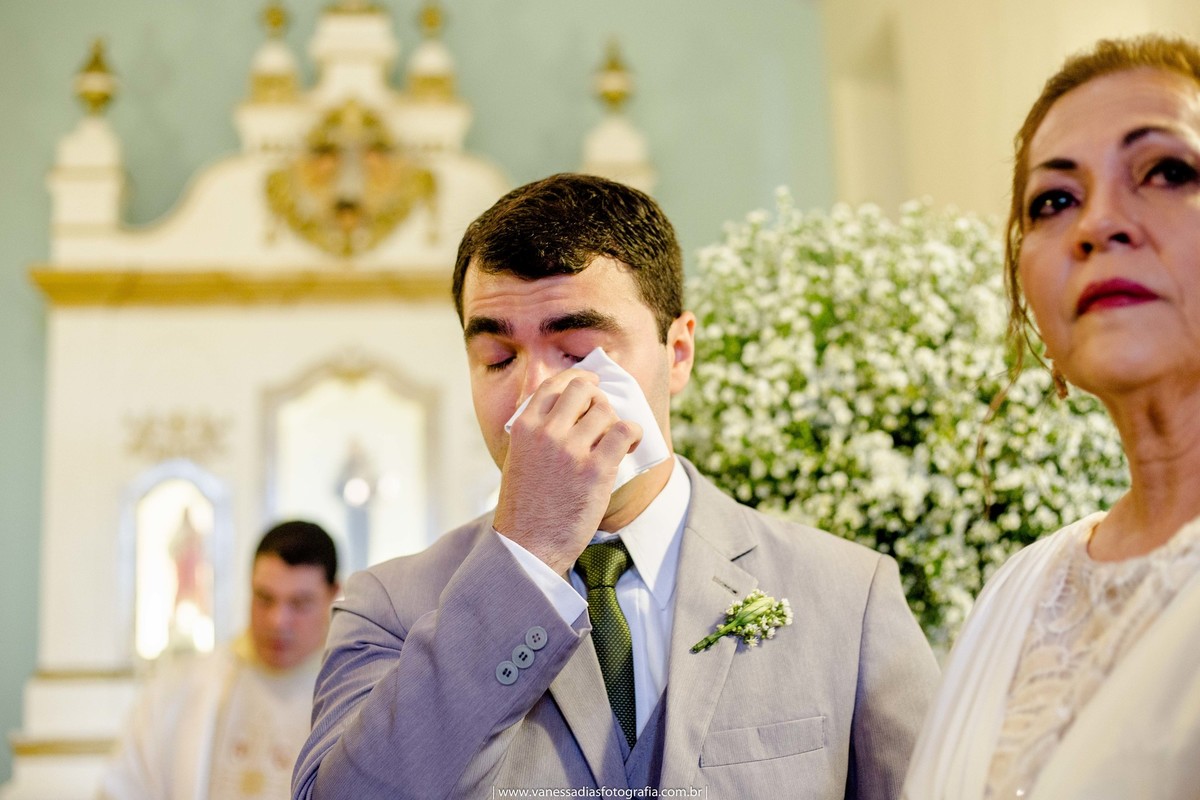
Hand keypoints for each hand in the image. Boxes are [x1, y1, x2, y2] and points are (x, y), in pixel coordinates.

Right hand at [493, 369, 641, 575]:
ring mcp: (571, 450)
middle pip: (583, 389)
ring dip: (615, 421)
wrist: (528, 546)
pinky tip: (631, 443)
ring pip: (606, 410)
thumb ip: (538, 432)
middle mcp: (547, 433)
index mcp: (525, 427)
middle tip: (605, 413)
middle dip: (598, 397)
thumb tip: (570, 411)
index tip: (591, 383)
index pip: (554, 384)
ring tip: (616, 439)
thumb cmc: (525, 507)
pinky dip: (633, 433)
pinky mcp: (596, 469)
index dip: (578, 379)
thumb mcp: (518, 459)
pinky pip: (624, 431)